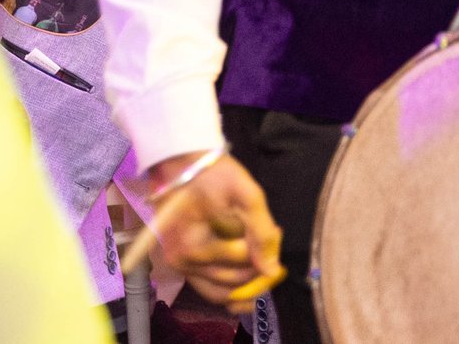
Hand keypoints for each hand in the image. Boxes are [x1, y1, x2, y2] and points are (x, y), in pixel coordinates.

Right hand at [140, 151, 284, 314]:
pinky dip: (231, 292)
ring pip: (221, 293)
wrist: (183, 165)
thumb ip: (260, 231)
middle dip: (260, 266)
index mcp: (193, 246)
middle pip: (233, 281)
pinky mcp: (184, 266)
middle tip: (273, 242)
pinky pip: (209, 290)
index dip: (267, 247)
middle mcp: (183, 263)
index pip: (243, 260)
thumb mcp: (245, 193)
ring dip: (248, 283)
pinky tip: (251, 288)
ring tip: (264, 258)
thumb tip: (271, 270)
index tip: (277, 230)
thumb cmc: (214, 175)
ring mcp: (181, 267)